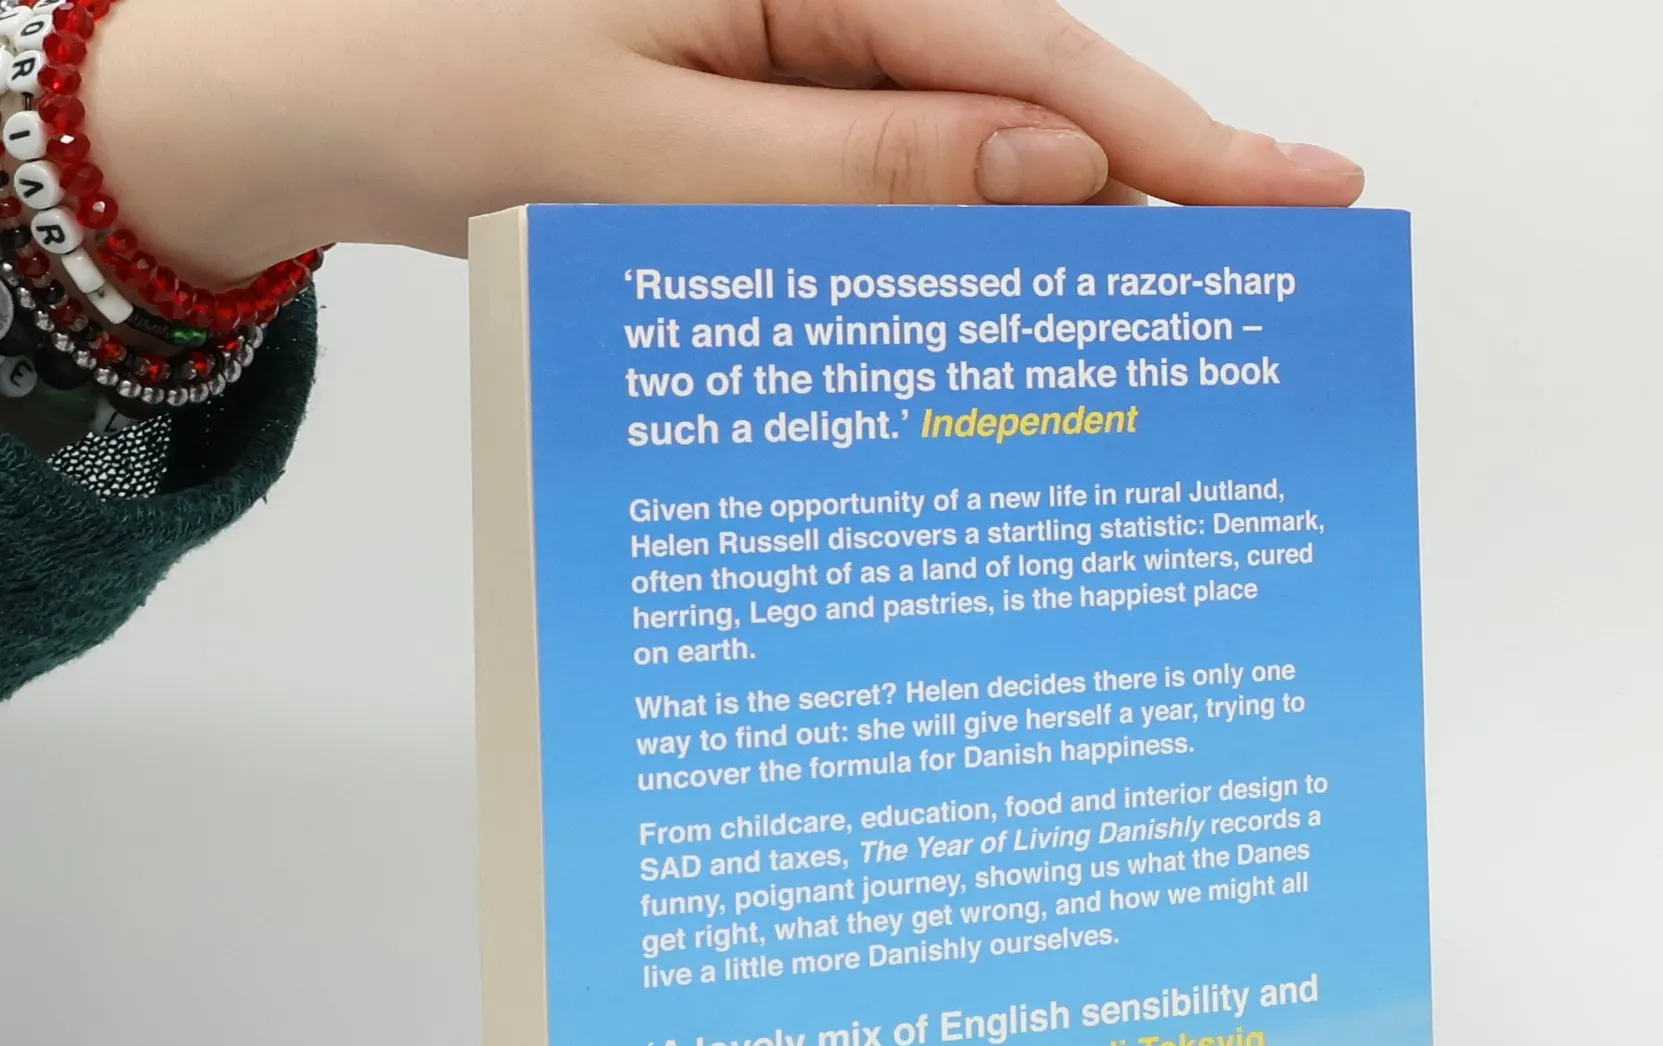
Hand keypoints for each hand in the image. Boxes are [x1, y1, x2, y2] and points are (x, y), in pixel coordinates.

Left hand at [82, 0, 1363, 286]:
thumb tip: (1050, 173)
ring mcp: (795, 48)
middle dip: (1147, 188)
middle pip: (1026, 87)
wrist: (306, 91)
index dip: (1170, 138)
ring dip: (1056, 231)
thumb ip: (855, 166)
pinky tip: (1007, 307)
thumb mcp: (648, 148)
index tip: (1299, 195)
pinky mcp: (767, 106)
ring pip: (968, 139)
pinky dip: (949, 245)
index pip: (1028, 51)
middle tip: (1270, 282)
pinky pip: (888, 172)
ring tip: (1168, 323)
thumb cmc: (436, 83)